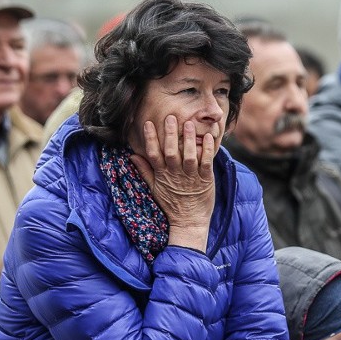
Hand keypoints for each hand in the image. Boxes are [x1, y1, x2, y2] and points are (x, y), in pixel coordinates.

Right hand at [130, 116, 215, 250]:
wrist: (189, 221)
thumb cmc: (171, 204)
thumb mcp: (154, 188)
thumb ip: (145, 171)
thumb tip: (132, 156)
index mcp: (162, 175)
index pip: (153, 154)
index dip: (151, 139)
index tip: (148, 124)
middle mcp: (176, 175)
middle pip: (171, 152)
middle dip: (170, 135)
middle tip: (171, 117)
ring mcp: (191, 177)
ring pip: (189, 156)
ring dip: (189, 140)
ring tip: (189, 124)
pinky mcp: (206, 180)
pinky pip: (206, 163)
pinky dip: (207, 150)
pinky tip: (209, 138)